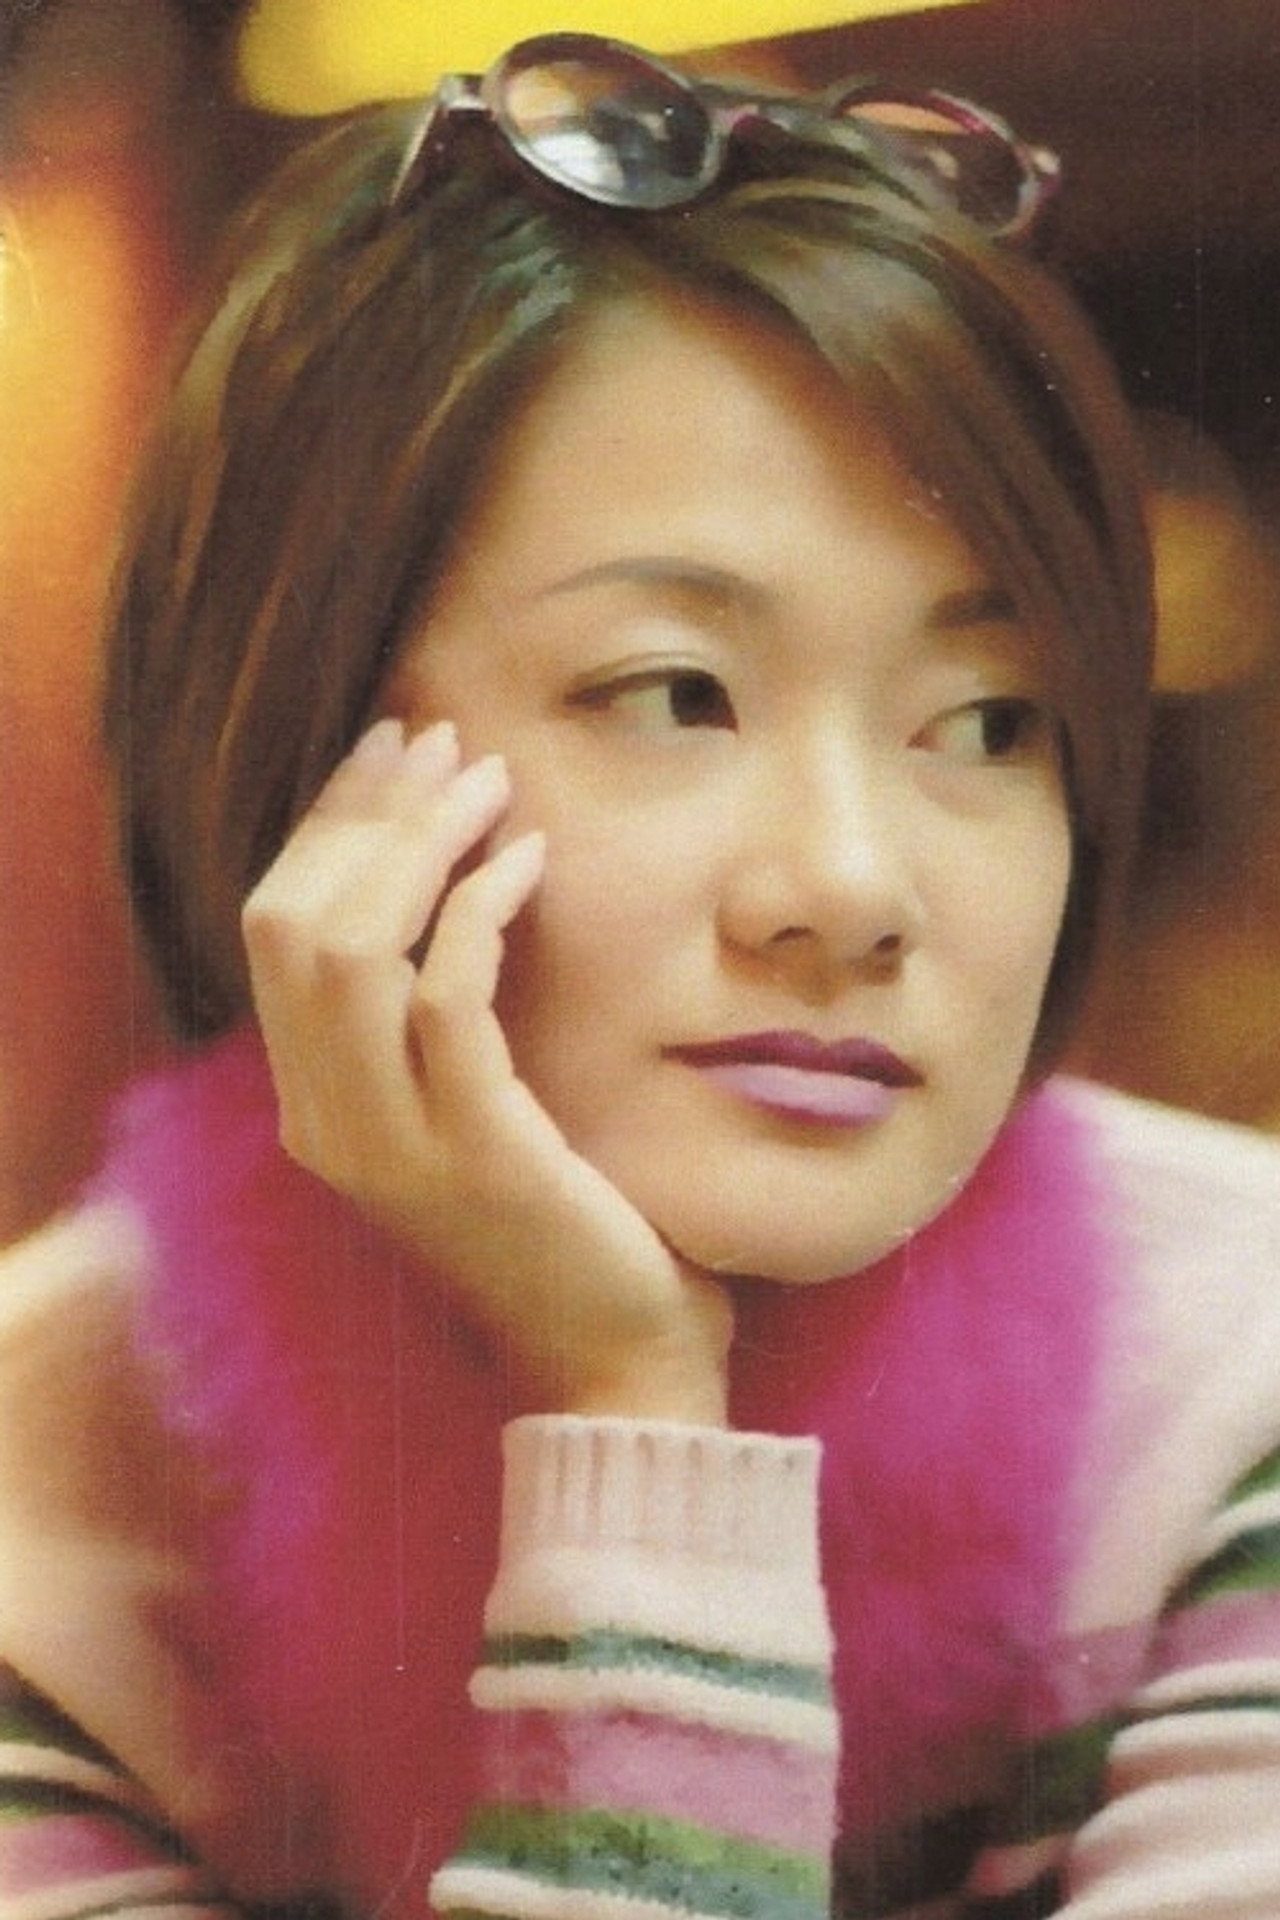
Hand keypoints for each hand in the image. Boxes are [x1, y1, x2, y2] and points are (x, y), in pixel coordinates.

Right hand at [242, 719, 731, 1422]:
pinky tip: (530, 858)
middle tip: (439, 741)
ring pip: (354, 950)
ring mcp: (390, 1146)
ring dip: (418, 844)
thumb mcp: (470, 1113)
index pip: (276, 935)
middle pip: (298, 926)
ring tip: (486, 779)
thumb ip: (430, 1023)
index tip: (390, 754)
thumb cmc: (563, 1223)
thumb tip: (450, 879)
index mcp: (317, 1110)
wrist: (615, 1359)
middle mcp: (328, 1126)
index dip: (326, 830)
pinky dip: (481, 909)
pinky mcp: (472, 1151)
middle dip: (365, 814)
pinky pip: (447, 998)